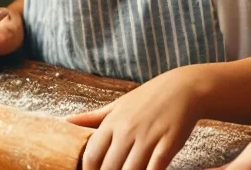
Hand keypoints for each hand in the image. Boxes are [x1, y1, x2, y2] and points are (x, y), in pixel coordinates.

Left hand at [68, 66, 206, 169]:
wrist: (184, 89)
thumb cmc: (149, 97)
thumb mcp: (118, 104)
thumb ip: (93, 117)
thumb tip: (66, 121)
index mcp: (113, 121)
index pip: (91, 156)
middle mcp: (127, 130)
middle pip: (109, 169)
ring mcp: (148, 138)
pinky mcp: (167, 145)